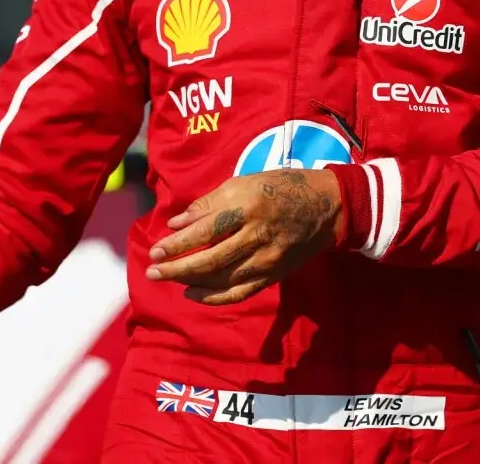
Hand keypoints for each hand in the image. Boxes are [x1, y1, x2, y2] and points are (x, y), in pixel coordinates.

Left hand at [146, 168, 342, 304]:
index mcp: (248, 206)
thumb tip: (176, 223)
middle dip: (177, 267)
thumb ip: (209, 203)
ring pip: (222, 279)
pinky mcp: (273, 275)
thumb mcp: (244, 182)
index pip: (206, 230)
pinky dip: (213, 298)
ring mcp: (266, 259)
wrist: (326, 206)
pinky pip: (240, 293)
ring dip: (190, 281)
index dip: (178, 243)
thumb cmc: (280, 187)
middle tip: (153, 270)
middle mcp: (257, 236)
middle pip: (210, 259)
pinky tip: (192, 294)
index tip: (155, 249)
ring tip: (166, 278)